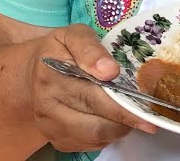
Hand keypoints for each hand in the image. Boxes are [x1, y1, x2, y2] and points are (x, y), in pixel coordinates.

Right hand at [29, 24, 156, 151]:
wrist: (32, 72)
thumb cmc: (60, 51)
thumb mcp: (73, 35)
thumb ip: (90, 49)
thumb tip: (109, 70)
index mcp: (53, 75)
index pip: (93, 97)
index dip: (122, 107)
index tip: (145, 111)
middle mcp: (48, 105)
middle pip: (96, 123)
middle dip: (126, 121)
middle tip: (147, 116)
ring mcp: (51, 127)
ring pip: (95, 137)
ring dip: (118, 129)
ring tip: (128, 113)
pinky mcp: (58, 140)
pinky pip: (90, 145)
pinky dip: (107, 135)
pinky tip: (111, 119)